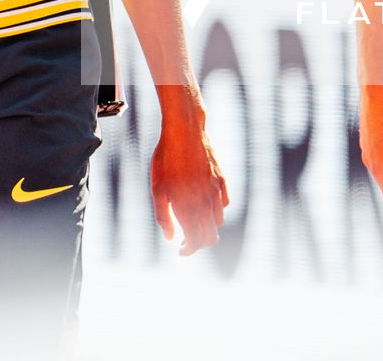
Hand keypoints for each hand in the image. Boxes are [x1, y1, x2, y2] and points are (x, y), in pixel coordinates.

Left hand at [150, 114, 228, 255]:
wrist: (184, 132)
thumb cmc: (166, 160)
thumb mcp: (157, 189)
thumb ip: (163, 216)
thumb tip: (170, 237)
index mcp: (189, 208)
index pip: (197, 242)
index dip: (189, 250)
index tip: (181, 249)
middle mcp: (207, 203)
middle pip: (212, 237)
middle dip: (200, 243)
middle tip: (187, 239)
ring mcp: (217, 191)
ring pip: (219, 221)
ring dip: (208, 226)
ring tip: (193, 220)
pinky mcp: (222, 180)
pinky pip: (224, 203)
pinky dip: (216, 210)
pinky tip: (204, 203)